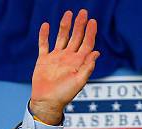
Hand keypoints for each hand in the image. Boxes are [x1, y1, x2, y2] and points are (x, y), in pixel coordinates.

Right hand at [30, 9, 98, 124]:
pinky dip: (44, 35)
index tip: (93, 21)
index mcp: (78, 62)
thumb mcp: (79, 82)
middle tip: (83, 12)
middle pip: (75, 37)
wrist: (47, 102)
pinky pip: (44, 45)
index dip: (90, 33)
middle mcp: (68, 57)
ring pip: (61, 37)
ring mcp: (56, 58)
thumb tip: (97, 53)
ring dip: (65, 26)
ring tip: (68, 14)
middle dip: (79, 25)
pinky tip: (46, 25)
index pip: (86, 44)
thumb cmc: (64, 95)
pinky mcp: (44, 60)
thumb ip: (87, 67)